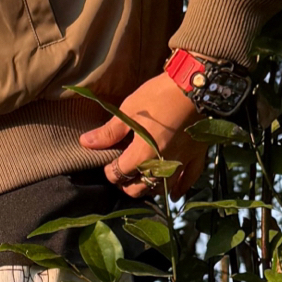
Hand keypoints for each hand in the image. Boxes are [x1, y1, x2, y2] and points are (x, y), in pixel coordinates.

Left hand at [78, 71, 206, 198]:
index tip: (107, 163)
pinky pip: (188, 181)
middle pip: (138, 188)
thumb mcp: (129, 111)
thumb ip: (109, 132)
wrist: (195, 86)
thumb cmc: (159, 96)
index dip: (109, 171)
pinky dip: (180, 189)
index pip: (119, 174)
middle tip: (122, 172)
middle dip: (126, 183)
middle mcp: (160, 166)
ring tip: (141, 180)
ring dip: (148, 188)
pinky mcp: (195, 157)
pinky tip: (175, 195)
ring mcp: (179, 164)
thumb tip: (85, 142)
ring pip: (161, 188)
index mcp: (141, 156)